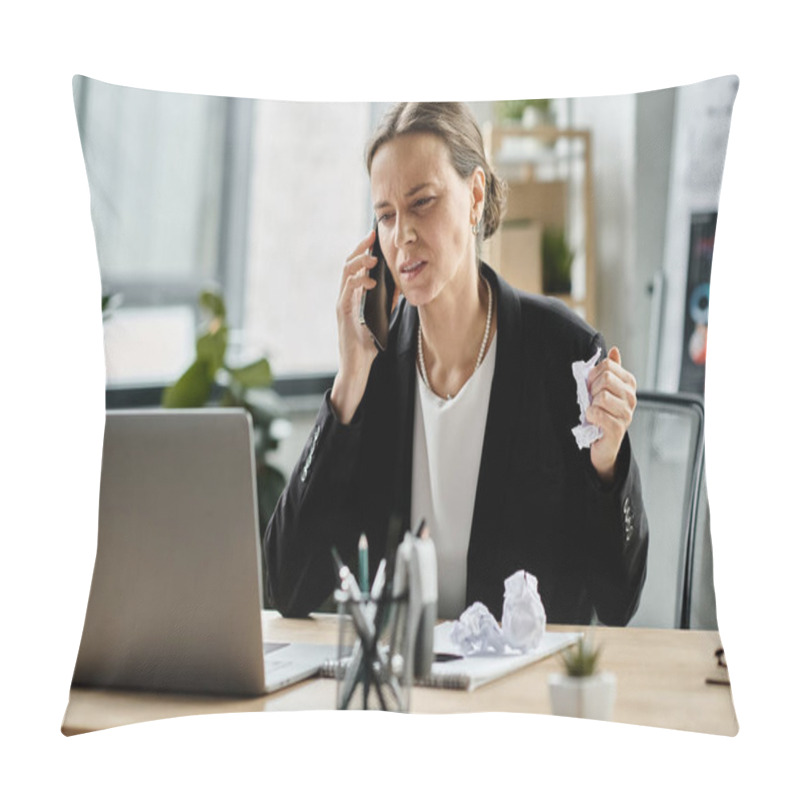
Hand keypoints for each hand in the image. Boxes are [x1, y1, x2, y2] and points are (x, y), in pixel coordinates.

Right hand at [330, 230, 379, 423]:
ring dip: (359, 262)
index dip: (364, 250)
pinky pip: (348, 291)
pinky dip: (359, 282)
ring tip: (373, 257)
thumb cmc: (368, 345)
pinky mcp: (342, 313)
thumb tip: (399, 285)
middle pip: (348, 264)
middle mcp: (345, 297)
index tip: (374, 237)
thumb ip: (386, 302)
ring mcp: (342, 304)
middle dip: (359, 248)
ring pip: (345, 274)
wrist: (358, 367)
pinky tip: (371, 281)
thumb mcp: (382, 318)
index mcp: (353, 296)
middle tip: (372, 236)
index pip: (356, 267)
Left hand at [585, 346, 636, 483]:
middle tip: (592, 401)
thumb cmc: (602, 413)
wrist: (603, 443)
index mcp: (628, 384)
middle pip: (605, 378)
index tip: (591, 386)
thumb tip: (614, 350)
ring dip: (591, 404)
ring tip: (594, 412)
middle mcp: (631, 397)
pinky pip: (597, 413)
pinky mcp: (618, 428)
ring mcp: (627, 413)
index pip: (607, 366)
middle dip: (592, 389)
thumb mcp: (605, 389)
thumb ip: (610, 370)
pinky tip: (594, 421)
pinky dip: (590, 416)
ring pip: (601, 396)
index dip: (593, 374)